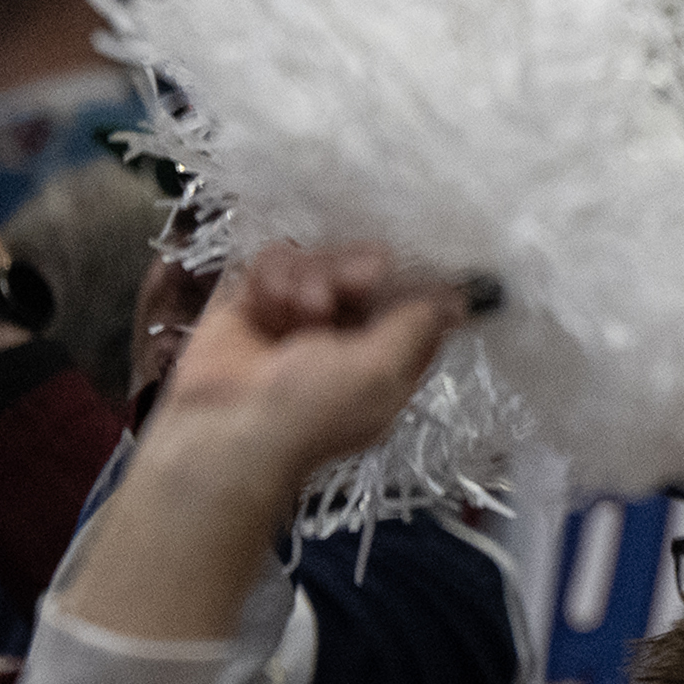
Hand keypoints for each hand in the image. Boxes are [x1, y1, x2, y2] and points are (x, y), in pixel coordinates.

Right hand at [146, 245, 473, 494]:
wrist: (225, 427)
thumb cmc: (313, 407)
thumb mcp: (384, 372)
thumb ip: (419, 326)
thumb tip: (458, 300)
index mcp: (386, 354)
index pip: (413, 299)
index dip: (412, 279)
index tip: (400, 274)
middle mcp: (346, 331)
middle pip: (369, 267)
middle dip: (357, 271)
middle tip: (346, 289)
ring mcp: (298, 313)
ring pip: (322, 257)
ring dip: (313, 276)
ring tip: (299, 310)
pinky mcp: (254, 299)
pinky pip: (276, 259)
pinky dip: (274, 275)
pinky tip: (269, 302)